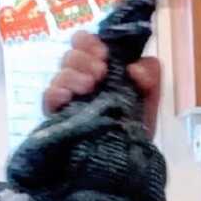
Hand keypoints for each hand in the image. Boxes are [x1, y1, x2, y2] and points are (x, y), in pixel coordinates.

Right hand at [42, 30, 161, 138]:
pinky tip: (69, 97)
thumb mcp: (150, 95)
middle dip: (84, 58)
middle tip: (100, 72)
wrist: (129, 158)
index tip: (104, 54)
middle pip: (70, 54)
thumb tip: (134, 68)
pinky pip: (49, 97)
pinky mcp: (58, 116)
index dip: (90, 42)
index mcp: (99, 66)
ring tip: (90, 87)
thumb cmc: (136, 122)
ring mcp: (67, 96)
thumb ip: (150, 73)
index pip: (84, 42)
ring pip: (60, 73)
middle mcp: (80, 77)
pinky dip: (57, 93)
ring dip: (74, 74)